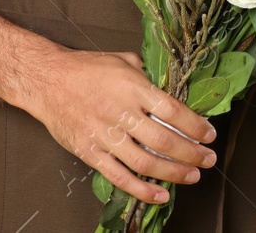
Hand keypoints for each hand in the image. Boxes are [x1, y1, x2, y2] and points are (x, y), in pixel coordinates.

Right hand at [21, 48, 217, 205]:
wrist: (46, 80)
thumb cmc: (86, 68)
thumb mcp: (122, 60)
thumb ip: (148, 75)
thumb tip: (172, 89)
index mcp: (132, 87)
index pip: (173, 110)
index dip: (195, 126)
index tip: (209, 134)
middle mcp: (120, 112)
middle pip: (164, 140)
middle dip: (192, 153)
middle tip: (208, 159)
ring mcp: (104, 135)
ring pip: (145, 162)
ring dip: (174, 173)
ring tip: (192, 176)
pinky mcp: (90, 152)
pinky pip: (120, 177)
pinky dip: (142, 190)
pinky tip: (160, 195)